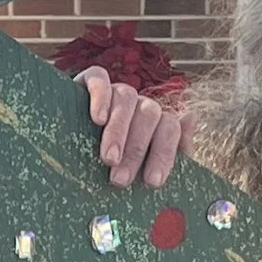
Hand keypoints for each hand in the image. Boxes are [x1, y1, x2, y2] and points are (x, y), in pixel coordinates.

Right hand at [80, 66, 191, 188]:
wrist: (70, 150)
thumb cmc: (113, 166)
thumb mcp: (142, 168)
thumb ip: (173, 151)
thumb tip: (191, 117)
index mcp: (157, 122)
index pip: (170, 128)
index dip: (164, 154)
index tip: (151, 182)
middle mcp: (139, 103)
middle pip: (149, 114)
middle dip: (136, 150)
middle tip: (121, 179)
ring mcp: (116, 91)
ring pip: (126, 98)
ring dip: (118, 130)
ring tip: (108, 158)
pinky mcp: (90, 81)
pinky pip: (99, 78)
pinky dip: (100, 97)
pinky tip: (97, 119)